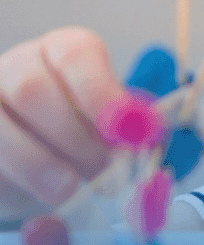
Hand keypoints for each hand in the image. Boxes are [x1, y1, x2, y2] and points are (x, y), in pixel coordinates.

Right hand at [0, 28, 121, 219]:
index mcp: (62, 50)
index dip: (101, 93)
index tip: (127, 131)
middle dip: (72, 136)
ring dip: (39, 164)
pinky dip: (14, 184)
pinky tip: (33, 194)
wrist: (37, 157)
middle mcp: (17, 66)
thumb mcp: (109, 125)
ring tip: (70, 189)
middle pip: (32, 90)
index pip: (76, 55)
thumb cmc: (82, 134)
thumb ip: (127, 130)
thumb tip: (148, 142)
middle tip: (102, 171)